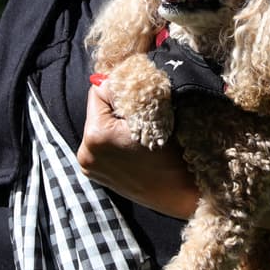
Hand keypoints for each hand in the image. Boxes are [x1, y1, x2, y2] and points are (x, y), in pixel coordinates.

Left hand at [78, 83, 197, 218]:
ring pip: (100, 125)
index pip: (98, 90)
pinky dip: (115, 139)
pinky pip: (102, 143)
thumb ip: (131, 92)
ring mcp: (89, 166)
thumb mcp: (156, 113)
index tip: (140, 99)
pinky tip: (133, 147)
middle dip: (117, 107)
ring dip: (116, 123)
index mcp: (97, 134)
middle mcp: (86, 152)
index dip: (121, 89)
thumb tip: (117, 75)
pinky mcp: (96, 174)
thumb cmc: (176, 153)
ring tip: (140, 133)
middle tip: (142, 116)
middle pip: (98, 109)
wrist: (184, 194)